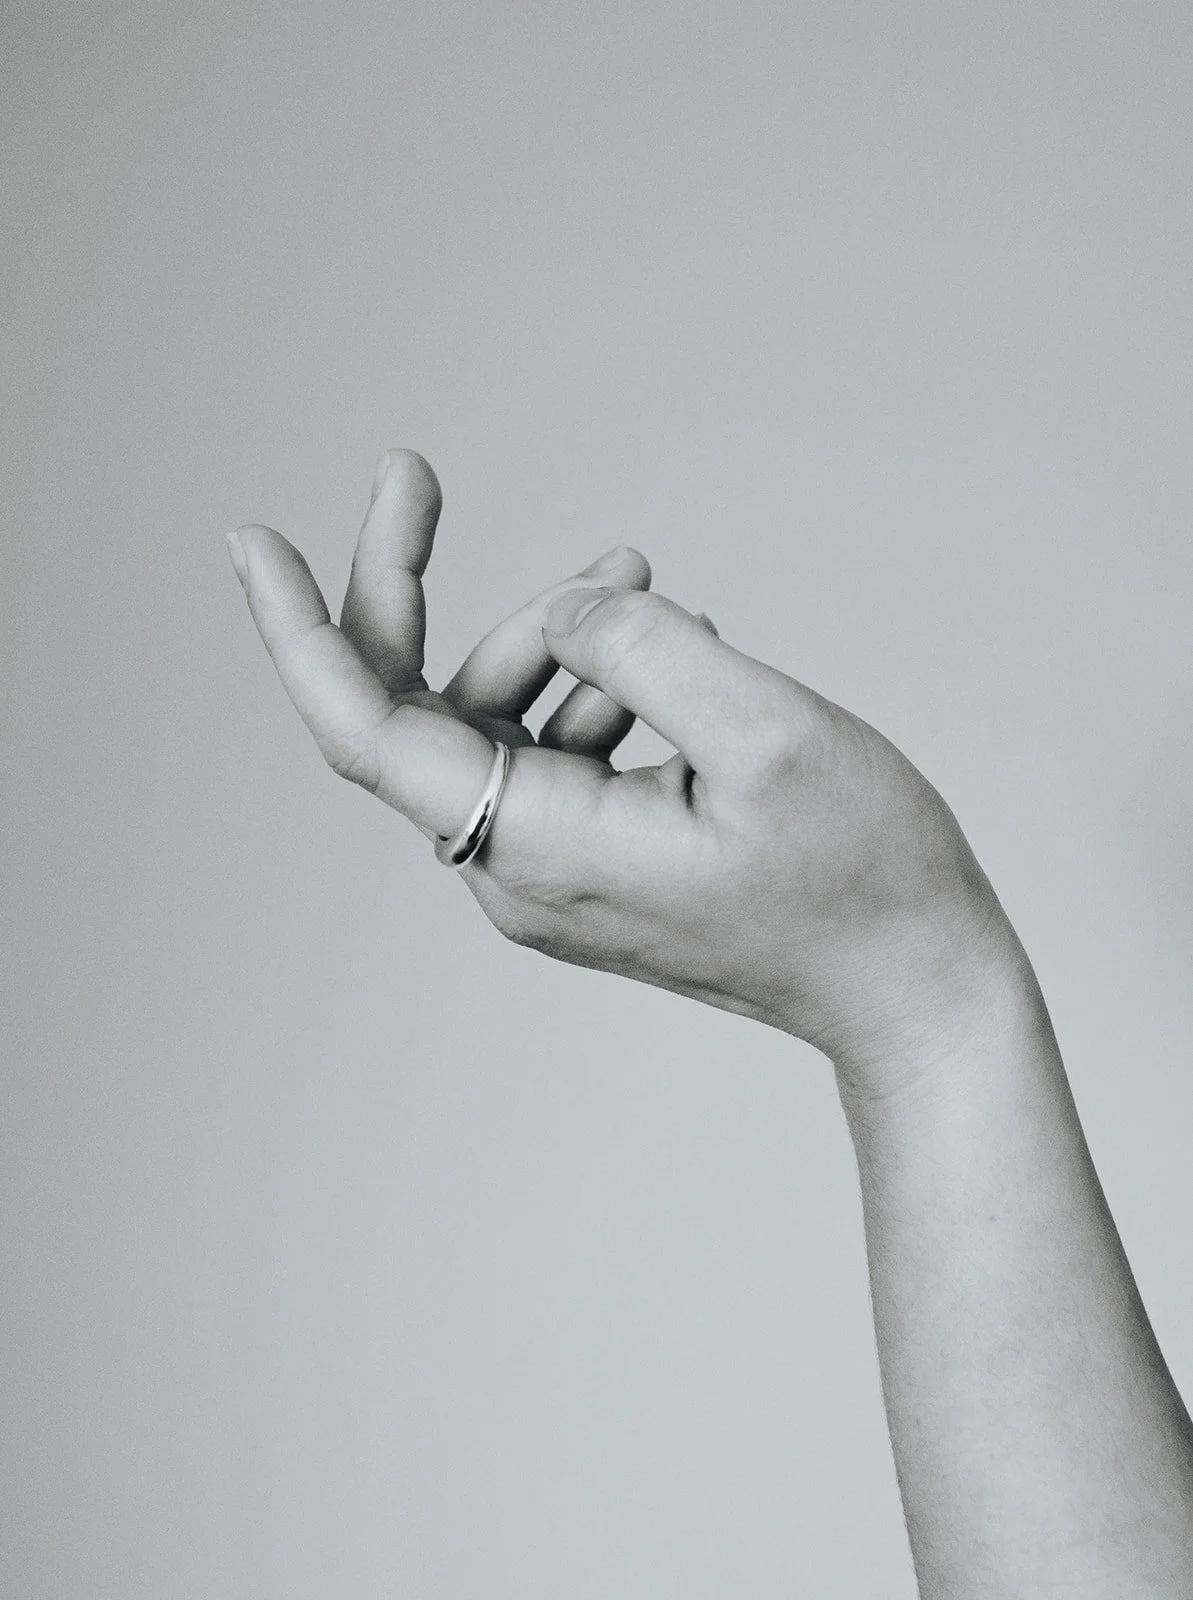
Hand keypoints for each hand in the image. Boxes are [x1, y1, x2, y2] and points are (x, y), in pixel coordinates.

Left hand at [229, 451, 1016, 1078]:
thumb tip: (560, 610)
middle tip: (409, 473)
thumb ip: (645, 648)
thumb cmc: (864, 876)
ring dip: (550, 635)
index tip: (252, 541)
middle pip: (411, 713)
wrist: (913, 987)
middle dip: (406, 589)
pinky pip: (547, 750)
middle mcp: (517, 871)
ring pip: (491, 720)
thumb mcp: (768, 733)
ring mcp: (550, 873)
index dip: (299, 634)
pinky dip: (591, 686)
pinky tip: (678, 658)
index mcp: (541, 848)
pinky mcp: (589, 863)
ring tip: (648, 579)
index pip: (370, 735)